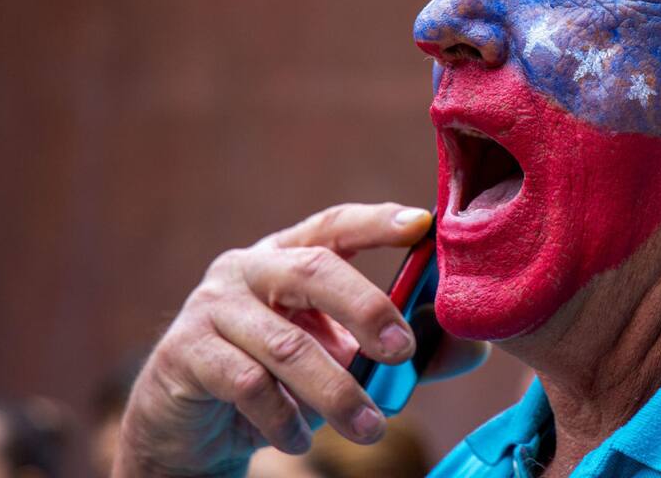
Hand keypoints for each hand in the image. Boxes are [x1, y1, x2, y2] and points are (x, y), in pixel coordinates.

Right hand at [113, 202, 487, 477]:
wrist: (190, 428)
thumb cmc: (279, 379)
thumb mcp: (343, 359)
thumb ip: (402, 351)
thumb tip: (476, 347)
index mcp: (288, 254)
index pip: (335, 224)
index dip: (377, 221)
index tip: (421, 225)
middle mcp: (247, 268)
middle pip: (314, 270)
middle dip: (368, 307)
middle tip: (404, 351)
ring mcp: (211, 307)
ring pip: (287, 343)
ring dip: (338, 391)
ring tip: (372, 428)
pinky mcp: (184, 354)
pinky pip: (246, 385)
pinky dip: (284, 417)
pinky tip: (300, 439)